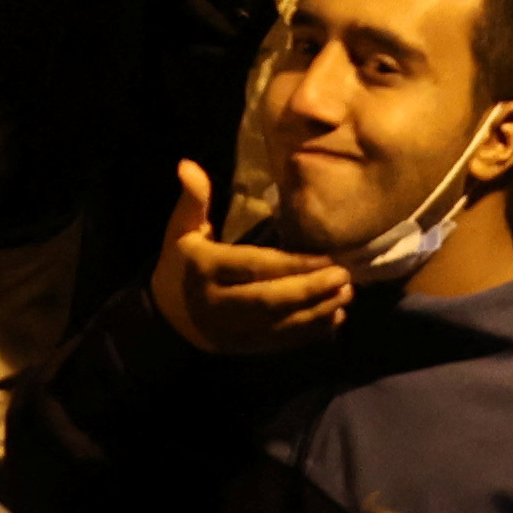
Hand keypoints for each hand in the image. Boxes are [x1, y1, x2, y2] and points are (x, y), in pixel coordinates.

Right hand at [151, 158, 352, 353]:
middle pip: (269, 300)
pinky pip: (278, 342)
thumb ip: (193, 199)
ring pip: (278, 325)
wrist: (165, 315)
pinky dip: (308, 333)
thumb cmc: (181, 262)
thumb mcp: (181, 228)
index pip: (253, 267)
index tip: (327, 258)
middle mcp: (218, 303)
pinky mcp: (242, 347)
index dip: (291, 265)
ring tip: (347, 295)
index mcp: (205, 269)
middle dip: (310, 290)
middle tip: (344, 277)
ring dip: (316, 312)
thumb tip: (188, 165)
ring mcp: (230, 331)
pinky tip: (334, 319)